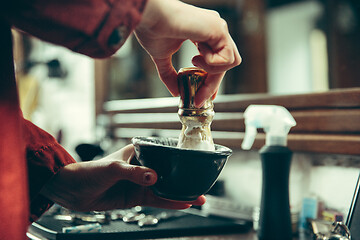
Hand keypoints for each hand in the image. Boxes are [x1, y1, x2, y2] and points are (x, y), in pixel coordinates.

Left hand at [40, 144, 205, 211]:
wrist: (72, 191)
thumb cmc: (89, 172)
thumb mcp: (112, 168)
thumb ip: (133, 173)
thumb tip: (153, 178)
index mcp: (138, 152)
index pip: (163, 153)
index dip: (179, 158)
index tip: (195, 162)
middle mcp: (142, 167)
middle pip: (168, 173)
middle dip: (184, 179)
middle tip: (202, 184)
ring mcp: (140, 183)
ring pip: (165, 189)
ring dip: (181, 194)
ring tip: (199, 198)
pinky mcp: (136, 197)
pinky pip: (156, 200)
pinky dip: (169, 203)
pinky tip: (183, 204)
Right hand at [135, 0, 240, 106]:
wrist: (149, 17)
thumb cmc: (153, 29)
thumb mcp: (162, 58)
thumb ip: (170, 74)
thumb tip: (176, 92)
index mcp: (204, 34)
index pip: (217, 60)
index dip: (212, 80)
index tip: (203, 96)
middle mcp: (214, 30)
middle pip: (225, 64)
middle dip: (212, 84)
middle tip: (199, 99)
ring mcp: (218, 28)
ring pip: (231, 62)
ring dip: (212, 71)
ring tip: (194, 63)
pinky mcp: (219, 29)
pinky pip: (227, 58)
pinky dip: (212, 64)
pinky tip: (196, 55)